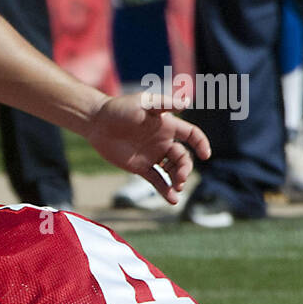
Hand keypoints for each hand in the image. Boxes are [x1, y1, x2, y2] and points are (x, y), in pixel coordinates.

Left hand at [85, 91, 211, 203]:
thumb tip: (188, 103)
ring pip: (172, 171)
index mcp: (168, 127)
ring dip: (177, 180)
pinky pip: (156, 180)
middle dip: (185, 168)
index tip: (205, 155)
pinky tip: (172, 200)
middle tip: (180, 178)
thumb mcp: (144, 103)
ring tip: (177, 188)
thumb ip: (165, 104)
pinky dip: (165, 190)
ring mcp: (152, 156)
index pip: (192, 135)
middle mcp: (163, 142)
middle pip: (183, 158)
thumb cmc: (121, 108)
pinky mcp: (140, 167)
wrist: (97, 122)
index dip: (201, 144)